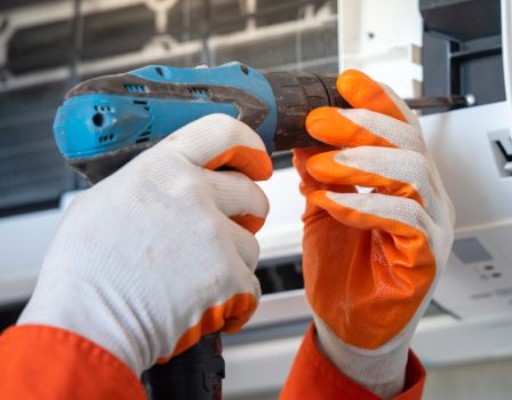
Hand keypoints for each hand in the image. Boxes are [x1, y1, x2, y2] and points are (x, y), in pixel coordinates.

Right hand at [18, 114, 270, 374]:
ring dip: (233, 262)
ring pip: (251, 244)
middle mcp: (193, 194)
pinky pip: (251, 285)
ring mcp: (214, 236)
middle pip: (251, 193)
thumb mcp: (102, 202)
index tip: (256, 160)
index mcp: (162, 168)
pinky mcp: (229, 276)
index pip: (223, 133)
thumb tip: (168, 183)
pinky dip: (235, 300)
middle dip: (245, 214)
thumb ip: (147, 184)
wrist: (86, 326)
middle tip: (223, 233)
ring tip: (194, 279)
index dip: (248, 147)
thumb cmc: (83, 273)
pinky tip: (204, 304)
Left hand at [294, 70, 454, 397]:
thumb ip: (320, 173)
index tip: (347, 82)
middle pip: (410, 144)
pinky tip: (332, 202)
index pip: (402, 129)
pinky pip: (406, 219)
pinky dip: (365, 205)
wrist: (350, 329)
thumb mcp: (324, 208)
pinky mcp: (427, 258)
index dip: (378, 102)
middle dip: (363, 126)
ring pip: (413, 175)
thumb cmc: (343, 272)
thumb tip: (305, 137)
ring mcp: (433, 227)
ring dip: (362, 163)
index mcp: (407, 183)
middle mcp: (427, 199)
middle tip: (320, 121)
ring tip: (321, 165)